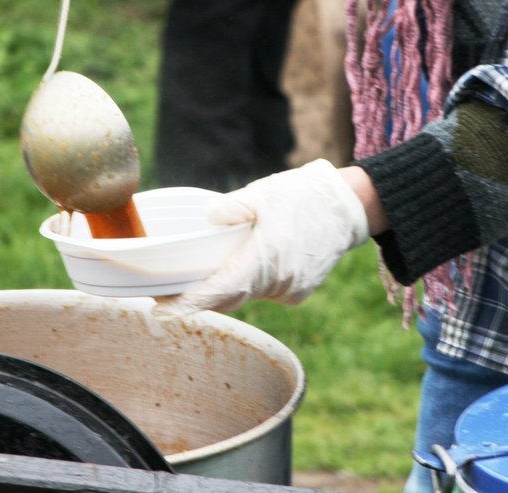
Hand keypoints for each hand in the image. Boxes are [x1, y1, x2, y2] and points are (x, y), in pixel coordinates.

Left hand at [154, 159, 369, 316]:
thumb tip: (208, 218)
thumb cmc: (301, 197)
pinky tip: (246, 266)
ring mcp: (290, 291)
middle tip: (168, 293)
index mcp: (264, 259)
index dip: (188, 305)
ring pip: (247, 296)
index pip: (218, 290)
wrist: (346, 208)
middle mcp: (277, 282)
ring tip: (205, 274)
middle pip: (229, 298)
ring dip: (227, 288)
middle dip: (200, 298)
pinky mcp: (299, 293)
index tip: (161, 313)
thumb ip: (231, 207)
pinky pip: (266, 294)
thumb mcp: (262, 194)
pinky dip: (251, 284)